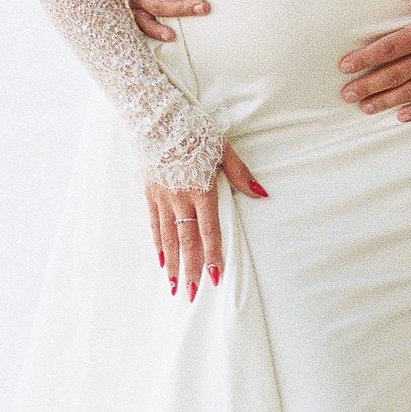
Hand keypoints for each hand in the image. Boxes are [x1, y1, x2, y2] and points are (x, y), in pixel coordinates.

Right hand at [147, 143, 264, 298]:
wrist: (156, 116)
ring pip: (168, 237)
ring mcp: (162, 197)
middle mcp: (180, 198)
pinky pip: (154, 224)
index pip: (209, 231)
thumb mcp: (223, 148)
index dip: (213, 255)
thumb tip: (261, 193)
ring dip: (173, 264)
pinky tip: (162, 260)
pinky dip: (158, 244)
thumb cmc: (194, 130)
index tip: (215, 277)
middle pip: (186, 241)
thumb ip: (240, 174)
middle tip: (193, 294)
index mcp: (201, 189)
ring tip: (175, 286)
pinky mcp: (149, 193)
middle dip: (191, 270)